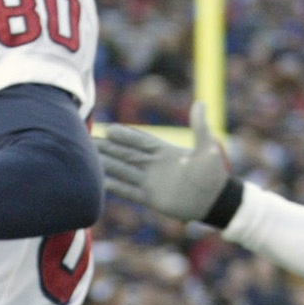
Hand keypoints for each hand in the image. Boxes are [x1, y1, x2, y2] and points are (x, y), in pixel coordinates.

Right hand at [96, 101, 233, 222]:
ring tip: (88, 159)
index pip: (140, 140)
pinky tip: (100, 182)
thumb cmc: (213, 174)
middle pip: (126, 154)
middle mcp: (153, 165)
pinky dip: (115, 187)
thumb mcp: (207, 148)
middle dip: (108, 147)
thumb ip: (200, 127)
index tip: (108, 129)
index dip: (125, 135)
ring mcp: (150, 182)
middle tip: (88, 141)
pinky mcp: (150, 198)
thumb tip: (201, 103)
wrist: (215, 201)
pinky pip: (128, 191)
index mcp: (164, 151)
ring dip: (106, 165)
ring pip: (123, 170)